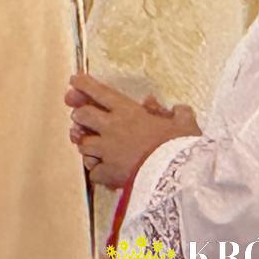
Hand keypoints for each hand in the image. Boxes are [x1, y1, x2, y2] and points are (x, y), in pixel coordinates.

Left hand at [65, 73, 200, 188]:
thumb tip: (178, 109)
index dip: (83, 84)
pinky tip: (103, 171)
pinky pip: (93, 172)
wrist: (180, 177)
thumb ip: (179, 114)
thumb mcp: (185, 124)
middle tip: (81, 118)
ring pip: (83, 145)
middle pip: (82, 115)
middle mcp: (112, 128)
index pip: (99, 92)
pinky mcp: (109, 173)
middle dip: (79, 115)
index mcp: (128, 111)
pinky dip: (96, 171)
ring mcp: (107, 151)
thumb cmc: (181, 147)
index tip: (74, 81)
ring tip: (92, 147)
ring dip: (86, 145)